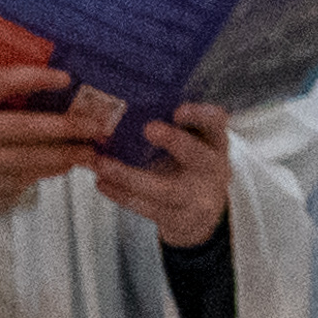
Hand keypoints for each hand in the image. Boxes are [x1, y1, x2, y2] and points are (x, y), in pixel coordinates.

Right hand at [0, 60, 111, 221]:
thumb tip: (45, 88)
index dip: (35, 78)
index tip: (66, 78)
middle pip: (22, 128)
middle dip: (65, 127)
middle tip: (96, 126)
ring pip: (25, 159)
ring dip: (62, 156)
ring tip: (89, 152)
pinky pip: (17, 179)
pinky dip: (44, 173)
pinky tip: (63, 167)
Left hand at [87, 94, 237, 249]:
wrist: (201, 215)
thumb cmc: (188, 166)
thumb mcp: (191, 142)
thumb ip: (169, 123)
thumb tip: (121, 97)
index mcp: (215, 141)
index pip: (215, 122)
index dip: (200, 115)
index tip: (178, 110)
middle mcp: (212, 168)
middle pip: (198, 155)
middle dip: (175, 142)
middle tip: (148, 128)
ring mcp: (198, 197)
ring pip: (165, 189)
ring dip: (130, 176)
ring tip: (102, 164)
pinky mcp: (179, 219)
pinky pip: (148, 209)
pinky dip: (122, 196)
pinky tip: (101, 183)